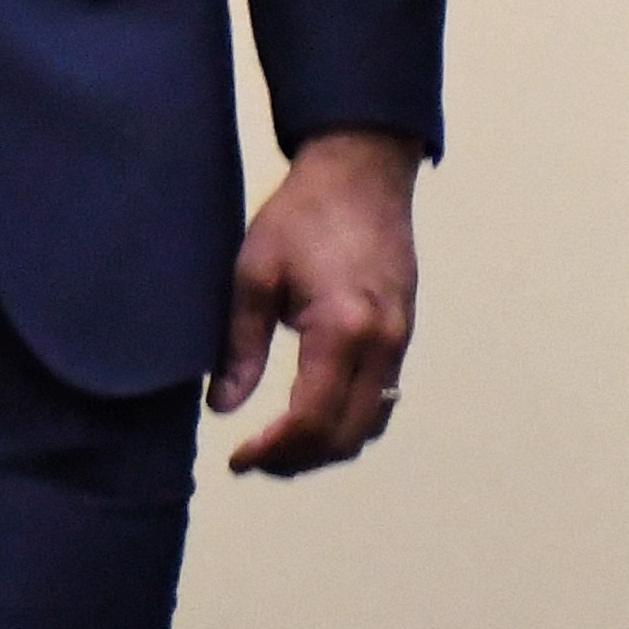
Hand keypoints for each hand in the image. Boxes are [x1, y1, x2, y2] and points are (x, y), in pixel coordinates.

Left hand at [213, 128, 421, 474]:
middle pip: (347, 436)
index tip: (238, 459)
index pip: (312, 420)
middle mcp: (382, 342)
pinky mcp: (404, 333)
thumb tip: (224, 407)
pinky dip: (350, 422)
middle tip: (255, 460)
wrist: (362, 169)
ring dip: (327, 447)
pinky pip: (383, 399)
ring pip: (372, 425)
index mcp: (343, 327)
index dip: (274, 451)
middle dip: (298, 460)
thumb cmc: (304, 212)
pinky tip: (314, 415)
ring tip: (280, 447)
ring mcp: (400, 340)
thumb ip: (239, 345)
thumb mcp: (254, 272)